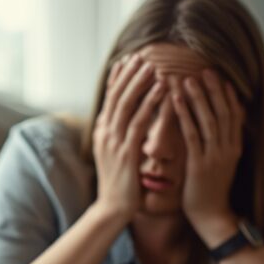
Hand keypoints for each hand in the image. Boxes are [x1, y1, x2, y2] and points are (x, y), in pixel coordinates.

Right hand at [91, 53, 167, 224]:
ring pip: (127, 105)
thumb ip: (119, 135)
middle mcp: (105, 133)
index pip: (109, 98)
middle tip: (141, 56)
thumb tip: (126, 120)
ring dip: (140, 83)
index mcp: (102, 132)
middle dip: (130, 75)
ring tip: (153, 66)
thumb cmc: (119, 183)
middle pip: (117, 96)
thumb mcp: (115, 154)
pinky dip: (150, 103)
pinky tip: (161, 90)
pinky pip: (140, 122)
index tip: (127, 60)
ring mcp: (114, 142)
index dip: (118, 78)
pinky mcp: (126, 152)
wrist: (112, 208)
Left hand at [171, 70, 244, 244]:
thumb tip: (215, 125)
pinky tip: (176, 100)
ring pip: (209, 119)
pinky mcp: (200, 165)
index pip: (233, 113)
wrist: (211, 217)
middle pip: (224, 111)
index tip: (217, 75)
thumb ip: (218, 144)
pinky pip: (193, 135)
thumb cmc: (210, 190)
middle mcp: (228, 148)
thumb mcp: (220, 163)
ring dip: (199, 97)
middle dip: (214, 89)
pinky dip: (185, 115)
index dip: (226, 93)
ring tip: (188, 78)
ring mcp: (216, 156)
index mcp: (233, 146)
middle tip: (205, 68)